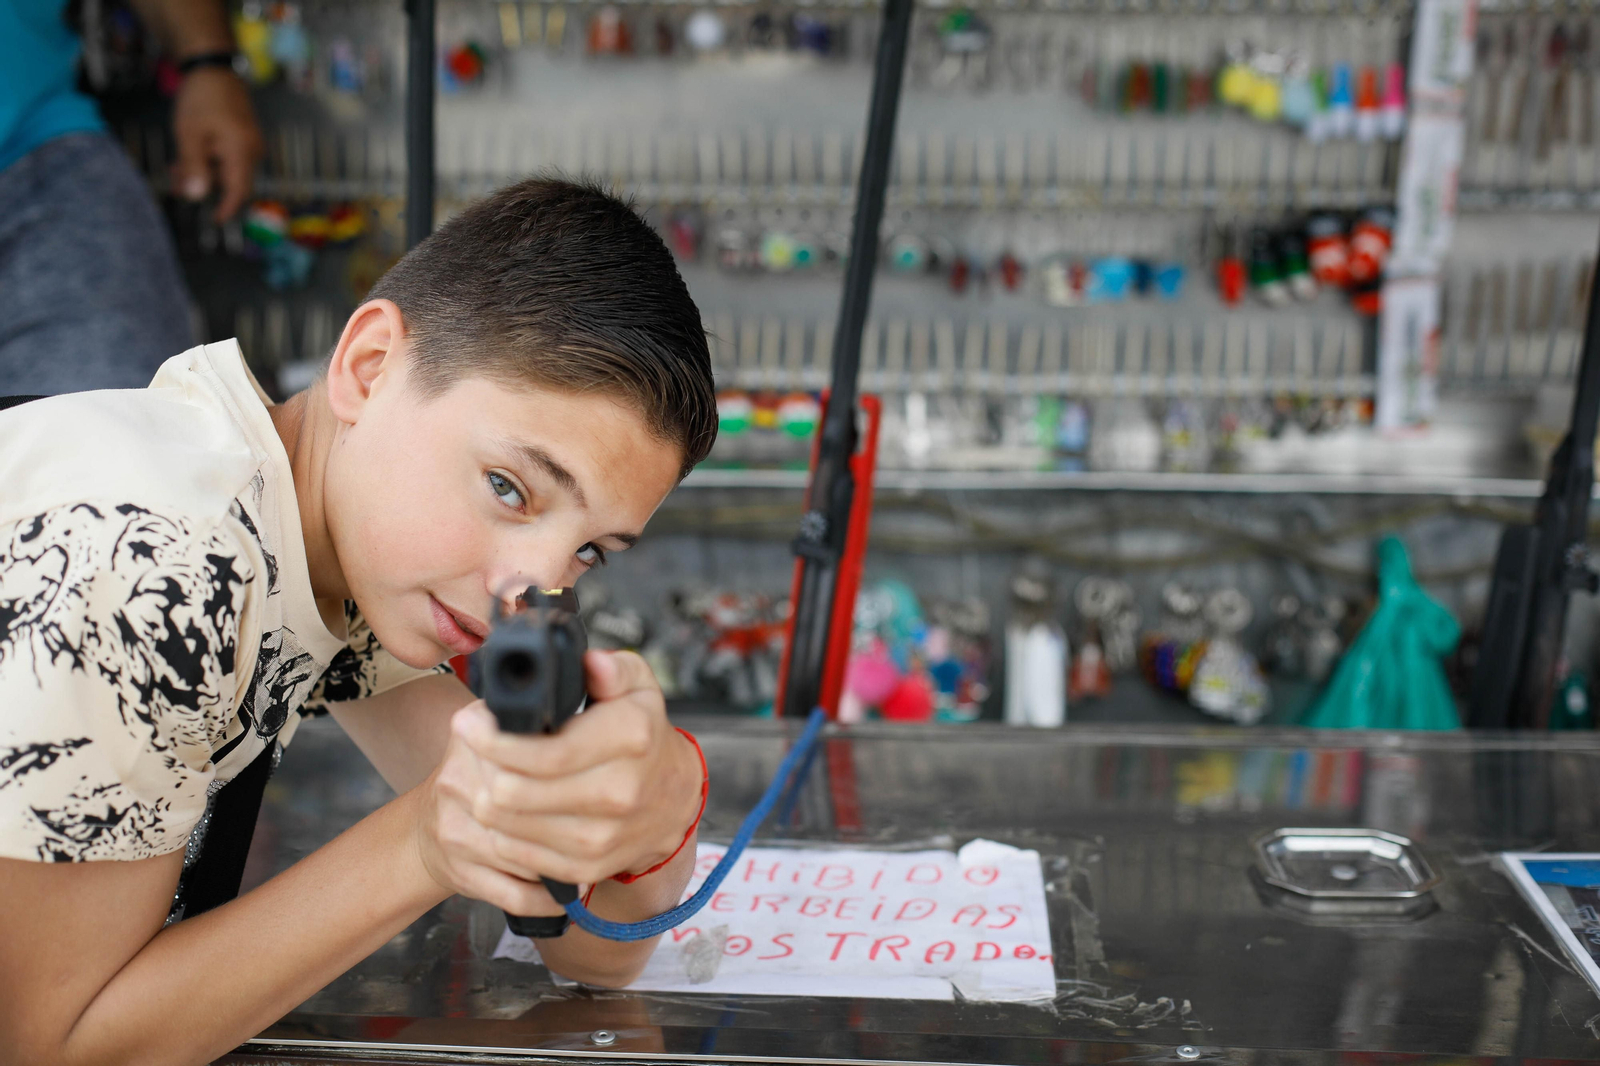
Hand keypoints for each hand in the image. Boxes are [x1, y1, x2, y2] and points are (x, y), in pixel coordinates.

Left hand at [170, 67, 263, 221]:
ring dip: (205, 173)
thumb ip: (193, 167)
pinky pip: (229, 158)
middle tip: (178, 185)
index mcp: (241, 152)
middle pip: (232, 182)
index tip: (214, 221)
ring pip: (228, 170)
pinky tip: (191, 156)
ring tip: (178, 168)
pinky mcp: (245, 137)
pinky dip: (211, 161)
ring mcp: (250, 143)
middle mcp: (252, 151)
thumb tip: (195, 197)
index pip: (239, 191)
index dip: (227, 208)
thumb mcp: (190, 134)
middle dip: (206, 187)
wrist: (213, 68)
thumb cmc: (201, 98)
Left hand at [412, 650, 701, 916]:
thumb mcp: (638, 688)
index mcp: (629, 738)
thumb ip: (614, 669)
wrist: (671, 798)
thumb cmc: (641, 733)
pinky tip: (503, 805)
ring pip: (506, 825)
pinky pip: (517, 854)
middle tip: (471, 744)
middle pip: (512, 792)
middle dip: (479, 765)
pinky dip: (500, 829)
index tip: (468, 722)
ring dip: (483, 797)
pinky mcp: (585, 868)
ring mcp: (602, 836)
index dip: (492, 740)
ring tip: (485, 771)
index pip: (543, 751)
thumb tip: (592, 663)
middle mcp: (618, 792)